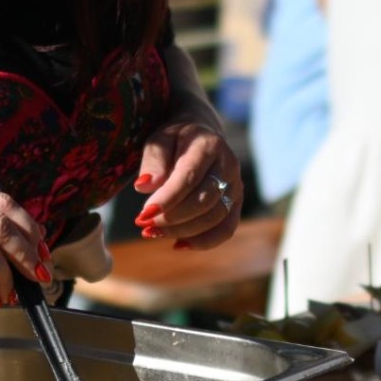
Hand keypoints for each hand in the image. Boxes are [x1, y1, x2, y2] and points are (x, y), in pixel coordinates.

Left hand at [132, 95, 242, 249]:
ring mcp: (236, 185)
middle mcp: (228, 166)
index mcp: (208, 146)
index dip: (167, 199)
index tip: (144, 214)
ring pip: (214, 218)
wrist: (201, 136)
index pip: (189, 177)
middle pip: (203, 201)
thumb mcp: (159, 141)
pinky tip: (179, 244)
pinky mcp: (236, 202)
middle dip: (171, 218)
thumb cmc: (175, 140)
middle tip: (144, 223)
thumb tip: (144, 187)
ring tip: (154, 232)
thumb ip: (153, 161)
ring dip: (182, 231)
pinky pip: (226, 229)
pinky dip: (204, 242)